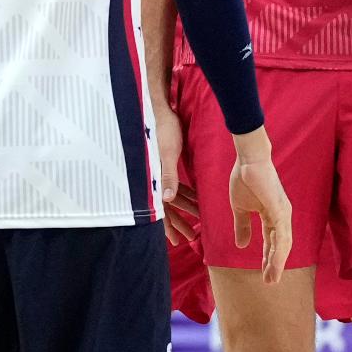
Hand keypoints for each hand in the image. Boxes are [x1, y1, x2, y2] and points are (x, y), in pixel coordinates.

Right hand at [154, 105, 198, 244]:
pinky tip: (196, 200)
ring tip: (198, 221)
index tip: (178, 241)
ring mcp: (161, 173)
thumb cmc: (162, 130)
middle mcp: (155, 179)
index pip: (159, 210)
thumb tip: (166, 199)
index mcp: (152, 179)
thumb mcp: (167, 154)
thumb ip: (168, 176)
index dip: (168, 227)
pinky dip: (186, 194)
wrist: (158, 110)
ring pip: (174, 198)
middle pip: (167, 208)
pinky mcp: (167, 165)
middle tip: (192, 237)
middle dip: (180, 223)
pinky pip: (177, 185)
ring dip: (186, 209)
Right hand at [229, 145, 292, 284]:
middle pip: (280, 246)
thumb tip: (242, 246)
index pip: (272, 241)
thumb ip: (242, 227)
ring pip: (283, 244)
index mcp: (272, 215)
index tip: (264, 274)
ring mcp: (283, 213)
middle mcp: (281, 216)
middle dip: (274, 265)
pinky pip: (282, 236)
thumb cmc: (244, 179)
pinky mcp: (280, 210)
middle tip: (270, 282)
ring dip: (278, 263)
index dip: (268, 258)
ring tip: (272, 278)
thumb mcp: (240, 208)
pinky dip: (279, 252)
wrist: (247, 160)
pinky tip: (274, 264)